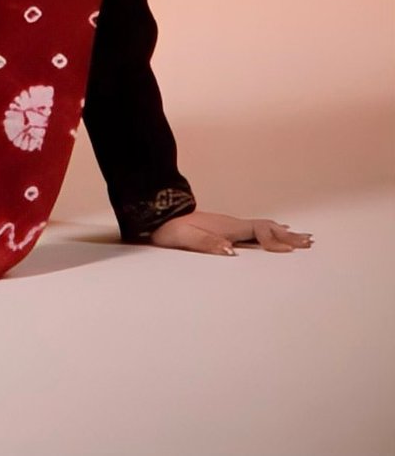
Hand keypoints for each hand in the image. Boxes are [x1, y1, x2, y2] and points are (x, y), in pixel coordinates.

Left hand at [149, 208, 312, 256]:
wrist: (158, 216)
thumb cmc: (170, 230)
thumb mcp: (185, 239)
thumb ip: (207, 244)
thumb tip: (232, 252)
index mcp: (226, 227)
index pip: (259, 231)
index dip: (275, 241)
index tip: (291, 251)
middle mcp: (231, 224)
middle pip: (266, 228)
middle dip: (287, 235)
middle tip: (310, 242)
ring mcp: (229, 225)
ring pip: (262, 228)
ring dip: (282, 233)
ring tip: (301, 238)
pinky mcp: (225, 229)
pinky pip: (255, 230)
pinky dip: (270, 233)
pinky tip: (273, 234)